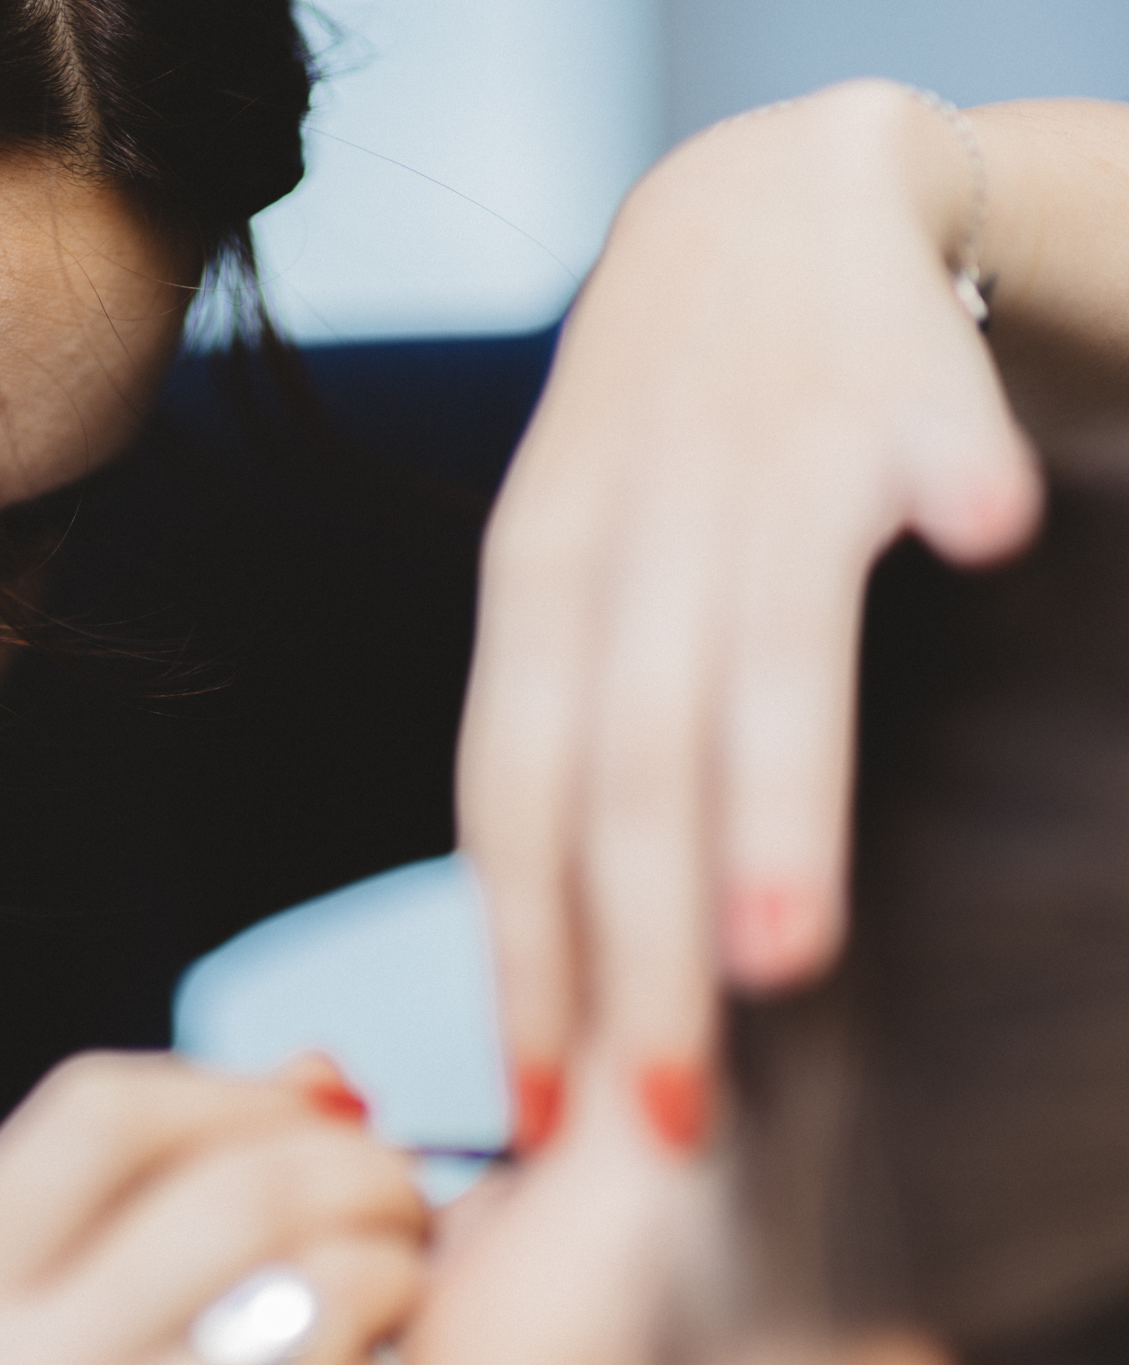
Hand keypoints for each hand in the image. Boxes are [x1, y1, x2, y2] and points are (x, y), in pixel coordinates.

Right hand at [0, 1051, 428, 1364]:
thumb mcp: (107, 1321)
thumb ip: (189, 1187)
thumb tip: (324, 1075)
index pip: (94, 1110)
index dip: (229, 1088)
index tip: (311, 1114)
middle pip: (233, 1186)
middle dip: (356, 1171)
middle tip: (403, 1201)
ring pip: (316, 1280)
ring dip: (395, 1263)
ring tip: (402, 1281)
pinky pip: (337, 1346)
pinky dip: (386, 1319)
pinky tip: (395, 1348)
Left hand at [455, 80, 1040, 1145]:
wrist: (745, 208)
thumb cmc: (652, 438)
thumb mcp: (566, 573)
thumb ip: (569, 735)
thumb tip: (573, 958)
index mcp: (531, 581)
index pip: (503, 796)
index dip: (522, 958)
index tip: (545, 1109)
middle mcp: (625, 522)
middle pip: (617, 763)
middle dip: (640, 950)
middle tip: (664, 1115)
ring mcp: (753, 445)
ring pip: (757, 638)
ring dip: (776, 795)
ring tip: (786, 952)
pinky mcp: (884, 370)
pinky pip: (924, 426)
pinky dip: (950, 479)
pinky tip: (984, 537)